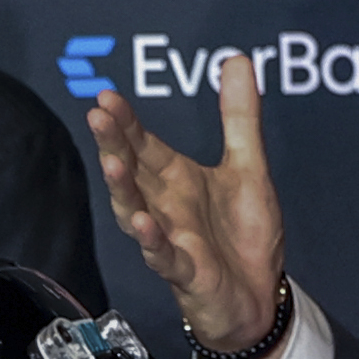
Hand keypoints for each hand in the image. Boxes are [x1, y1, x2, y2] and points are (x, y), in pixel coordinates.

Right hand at [86, 56, 289, 358]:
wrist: (260, 298)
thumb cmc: (243, 237)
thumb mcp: (248, 167)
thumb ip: (239, 116)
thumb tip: (235, 60)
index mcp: (176, 179)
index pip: (143, 144)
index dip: (126, 122)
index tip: (107, 96)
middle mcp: (164, 206)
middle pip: (131, 171)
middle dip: (114, 144)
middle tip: (98, 115)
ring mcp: (170, 239)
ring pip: (135, 211)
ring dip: (123, 188)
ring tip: (112, 164)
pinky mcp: (185, 272)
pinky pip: (163, 256)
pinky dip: (152, 241)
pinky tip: (144, 223)